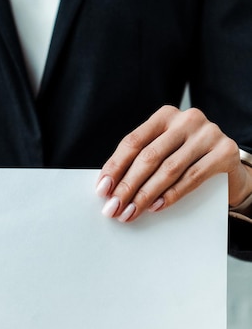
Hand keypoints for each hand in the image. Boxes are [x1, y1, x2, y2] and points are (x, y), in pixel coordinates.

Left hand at [95, 105, 251, 221]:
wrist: (227, 166)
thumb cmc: (184, 161)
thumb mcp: (161, 154)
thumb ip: (139, 163)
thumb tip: (108, 190)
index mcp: (164, 116)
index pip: (133, 142)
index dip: (115, 167)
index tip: (102, 191)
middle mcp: (187, 120)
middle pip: (149, 156)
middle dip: (127, 186)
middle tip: (113, 208)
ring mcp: (208, 133)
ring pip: (169, 169)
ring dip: (145, 195)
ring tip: (130, 212)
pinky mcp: (225, 151)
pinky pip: (192, 177)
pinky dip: (171, 195)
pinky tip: (155, 207)